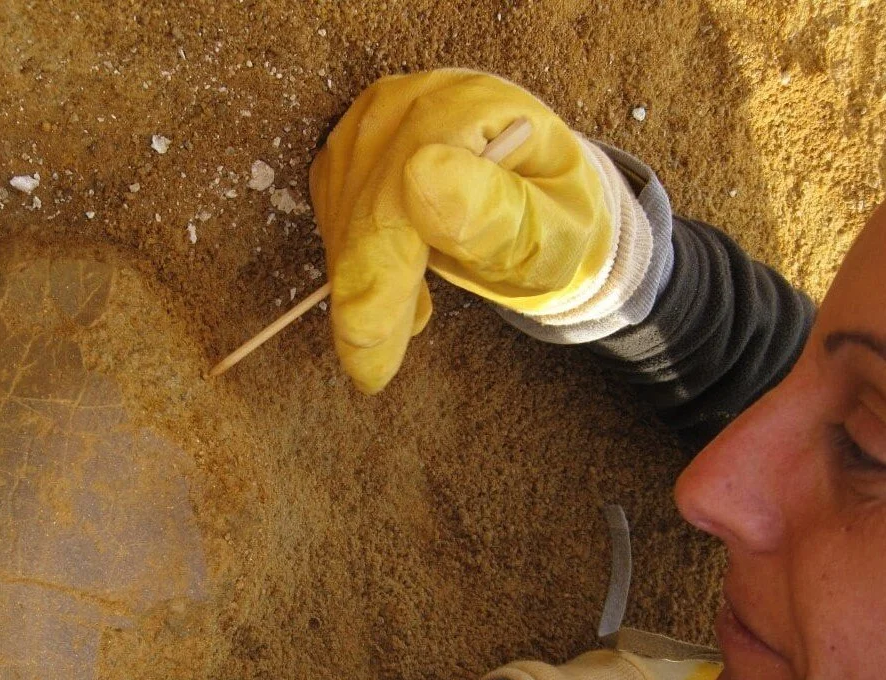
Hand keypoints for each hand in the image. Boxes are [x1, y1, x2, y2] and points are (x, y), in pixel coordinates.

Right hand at [309, 69, 618, 392]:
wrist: (534, 197)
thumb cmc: (550, 218)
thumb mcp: (553, 230)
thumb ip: (499, 212)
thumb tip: (422, 178)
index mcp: (472, 107)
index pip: (409, 179)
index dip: (383, 265)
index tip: (367, 341)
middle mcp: (409, 104)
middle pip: (364, 207)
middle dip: (368, 295)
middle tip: (374, 369)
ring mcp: (367, 127)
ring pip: (341, 223)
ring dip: (368, 287)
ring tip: (419, 311)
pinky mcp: (343, 158)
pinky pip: (332, 226)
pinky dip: (359, 272)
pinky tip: (401, 286)